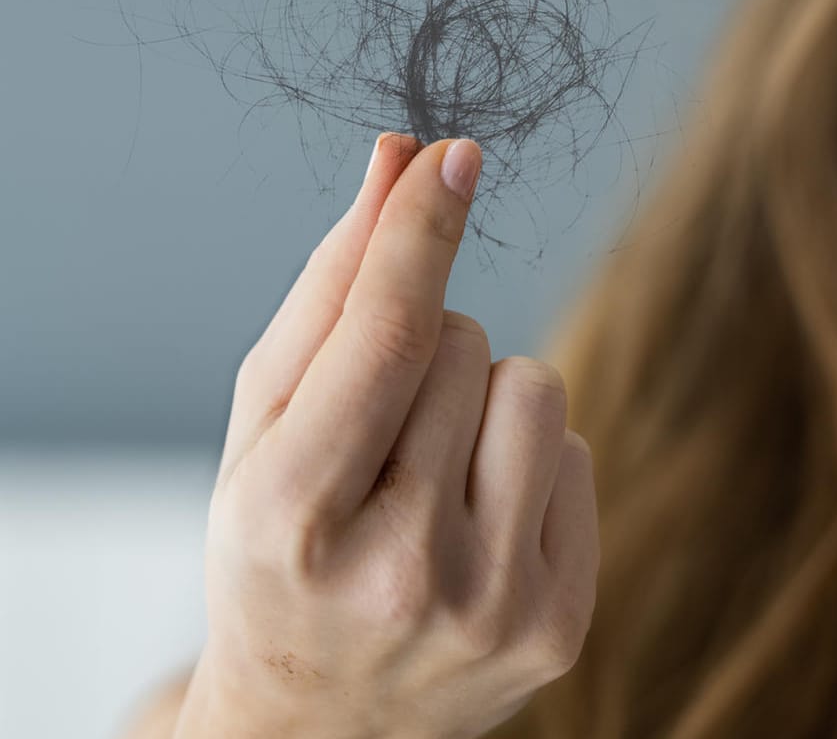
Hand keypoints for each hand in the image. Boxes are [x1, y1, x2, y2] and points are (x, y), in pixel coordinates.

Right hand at [179, 134, 598, 738]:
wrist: (315, 723)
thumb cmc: (277, 551)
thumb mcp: (262, 431)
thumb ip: (328, 294)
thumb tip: (401, 159)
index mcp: (293, 520)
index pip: (385, 339)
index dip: (420, 235)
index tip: (453, 155)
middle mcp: (399, 573)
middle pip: (464, 345)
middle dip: (425, 350)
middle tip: (380, 432)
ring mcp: (490, 608)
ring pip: (536, 385)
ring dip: (486, 397)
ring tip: (431, 472)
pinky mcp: (558, 628)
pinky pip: (574, 453)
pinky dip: (526, 464)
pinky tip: (473, 525)